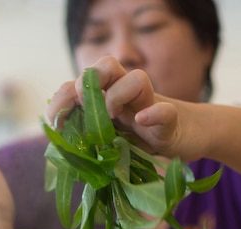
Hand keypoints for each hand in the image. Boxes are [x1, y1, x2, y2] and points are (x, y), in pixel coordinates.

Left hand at [47, 56, 207, 161]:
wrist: (186, 136)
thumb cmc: (142, 138)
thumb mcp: (109, 138)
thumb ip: (88, 137)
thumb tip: (58, 151)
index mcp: (108, 97)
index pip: (80, 83)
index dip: (62, 97)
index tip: (54, 122)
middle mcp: (127, 93)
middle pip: (106, 65)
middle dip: (88, 83)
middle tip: (84, 108)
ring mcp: (149, 103)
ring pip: (136, 78)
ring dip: (117, 95)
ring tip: (113, 118)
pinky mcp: (171, 119)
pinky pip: (165, 109)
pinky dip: (153, 114)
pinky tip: (141, 122)